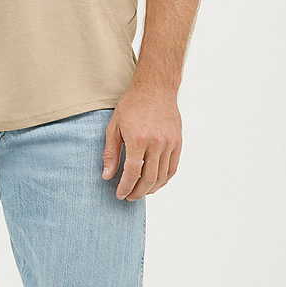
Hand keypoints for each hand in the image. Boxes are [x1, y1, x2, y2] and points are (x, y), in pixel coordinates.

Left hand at [102, 84, 181, 198]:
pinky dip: (164, 180)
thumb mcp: (114, 127)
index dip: (125, 187)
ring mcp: (169, 143)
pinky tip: (155, 183)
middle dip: (137, 193)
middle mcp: (156, 143)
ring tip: (140, 192)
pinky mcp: (178, 142)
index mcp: (138, 139)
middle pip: (148, 179)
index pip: (132, 173)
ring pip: (161, 176)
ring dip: (150, 189)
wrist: (155, 88)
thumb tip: (107, 176)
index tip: (119, 194)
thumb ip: (110, 153)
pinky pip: (172, 168)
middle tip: (129, 197)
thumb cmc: (132, 106)